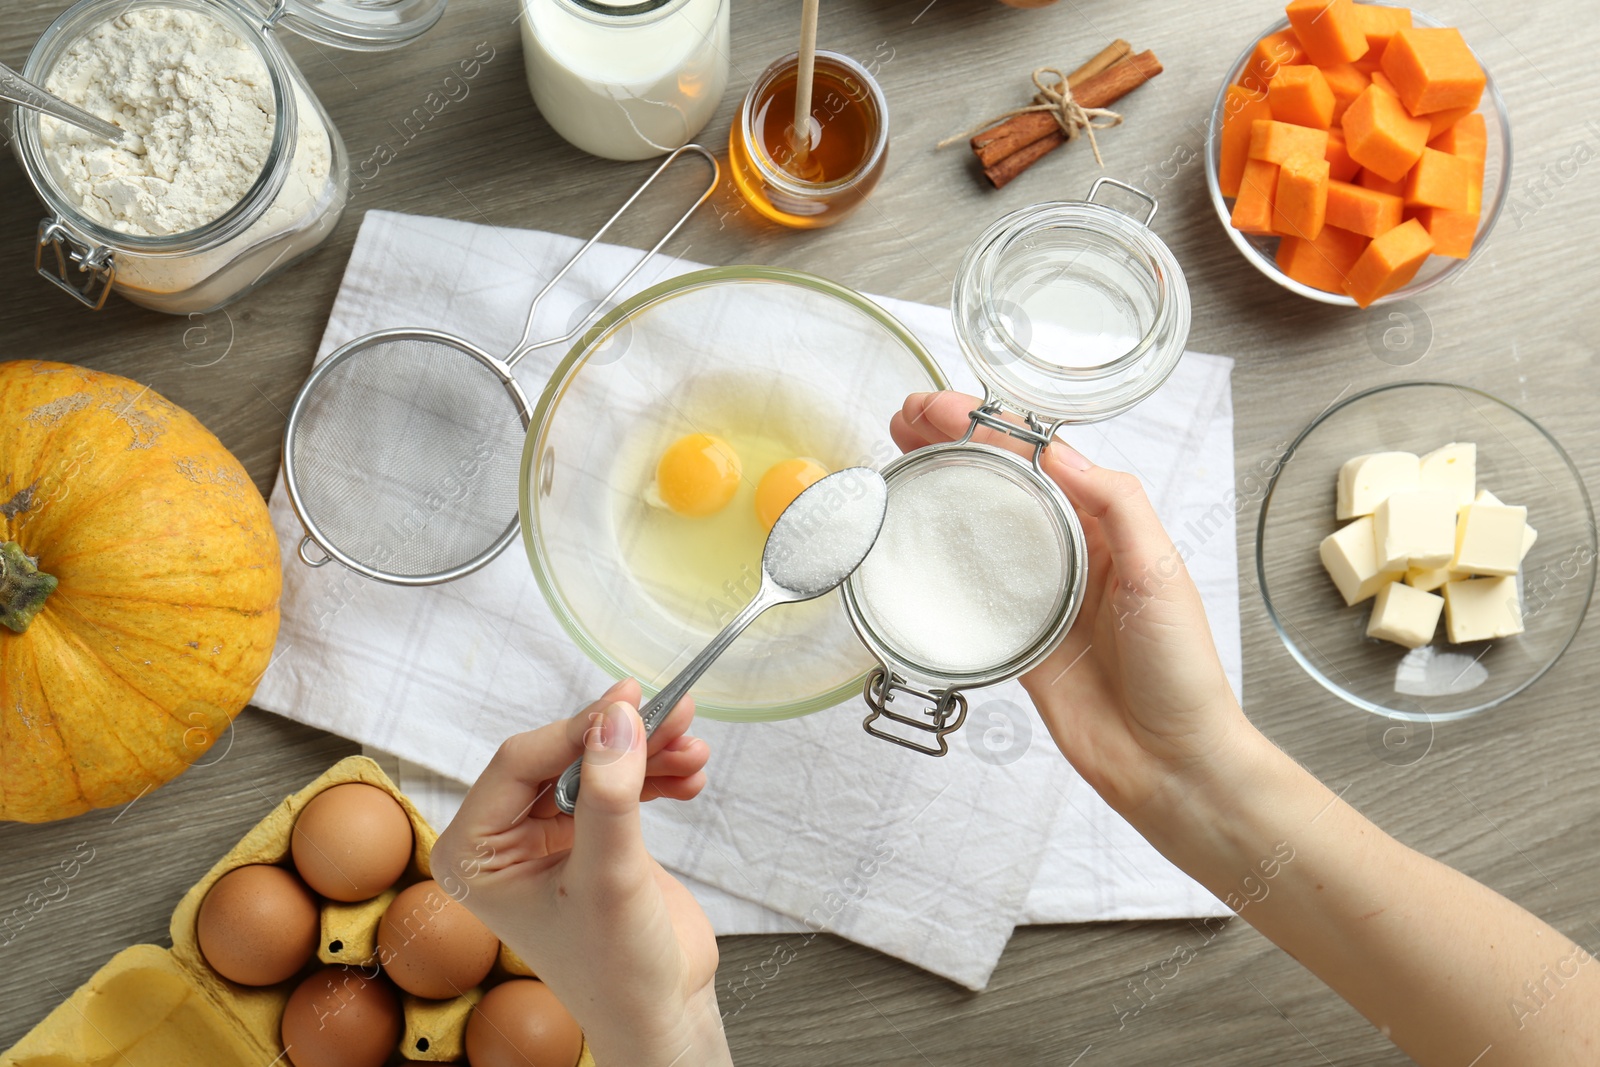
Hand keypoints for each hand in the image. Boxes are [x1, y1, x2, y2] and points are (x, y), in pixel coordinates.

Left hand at [431, 679, 731, 1066]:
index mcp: (473, 852)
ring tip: (692, 750)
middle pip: (559, 756)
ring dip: (645, 752)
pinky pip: (616, 784)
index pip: (518, 762)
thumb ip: (608, 795)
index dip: (576, 729)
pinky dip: (654, 775)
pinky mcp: (588, 838)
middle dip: (620, 737)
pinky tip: (688, 777)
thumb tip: (616, 720)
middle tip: (672, 715)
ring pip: (592, 764)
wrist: (663, 1012)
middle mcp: (501, 840)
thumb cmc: (616, 970)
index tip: (630, 704)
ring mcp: (545, 838)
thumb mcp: (609, 876)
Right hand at [890, 392, 1254, 822]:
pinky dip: (939, 567)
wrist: (1170, 762)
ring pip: (977, 531)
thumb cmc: (1180, 670)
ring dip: (938, 493)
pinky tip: (909, 543)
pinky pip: (970, 596)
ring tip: (897, 463)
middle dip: (951, 448)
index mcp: (1107, 529)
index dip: (989, 427)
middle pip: (999, 486)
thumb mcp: (1160, 571)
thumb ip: (1116, 507)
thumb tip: (1058, 453)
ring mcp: (1039, 597)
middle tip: (902, 425)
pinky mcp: (1016, 640)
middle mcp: (1070, 555)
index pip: (1039, 459)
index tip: (943, 408)